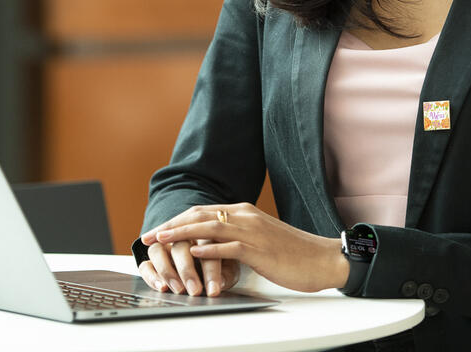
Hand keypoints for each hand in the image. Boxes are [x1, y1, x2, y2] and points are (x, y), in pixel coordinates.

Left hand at [139, 203, 349, 293]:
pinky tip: (191, 251)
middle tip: (147, 237)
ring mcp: (252, 231)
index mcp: (244, 213)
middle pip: (199, 215)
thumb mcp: (260, 241)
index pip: (202, 211)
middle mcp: (245, 216)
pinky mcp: (259, 249)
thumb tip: (211, 246)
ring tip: (159, 241)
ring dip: (180, 233)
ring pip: (208, 227)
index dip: (177, 220)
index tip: (156, 231)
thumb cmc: (293, 254)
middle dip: (170, 226)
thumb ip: (236, 239)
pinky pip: (229, 246)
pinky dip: (207, 248)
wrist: (323, 259)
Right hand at [139, 237, 239, 297]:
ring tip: (178, 290)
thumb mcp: (229, 269)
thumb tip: (221, 283)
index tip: (213, 290)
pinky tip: (162, 287)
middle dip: (187, 270)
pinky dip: (151, 276)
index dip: (210, 269)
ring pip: (157, 250)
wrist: (207, 263)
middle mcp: (182, 236)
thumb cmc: (222, 266)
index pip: (206, 245)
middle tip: (195, 291)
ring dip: (167, 271)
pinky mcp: (153, 259)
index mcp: (203, 232)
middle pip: (180, 245)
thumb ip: (227, 274)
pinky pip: (145, 265)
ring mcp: (165, 246)